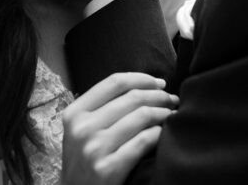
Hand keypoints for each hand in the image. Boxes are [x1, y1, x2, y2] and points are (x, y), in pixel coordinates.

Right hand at [61, 73, 178, 184]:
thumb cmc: (85, 160)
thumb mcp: (81, 130)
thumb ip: (102, 108)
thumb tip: (145, 86)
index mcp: (75, 113)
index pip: (114, 83)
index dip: (142, 79)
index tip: (159, 83)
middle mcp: (82, 128)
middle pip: (131, 98)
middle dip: (159, 96)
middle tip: (172, 99)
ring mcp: (94, 149)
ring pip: (141, 117)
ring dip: (163, 113)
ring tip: (172, 115)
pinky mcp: (108, 170)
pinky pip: (143, 141)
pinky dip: (158, 134)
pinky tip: (164, 133)